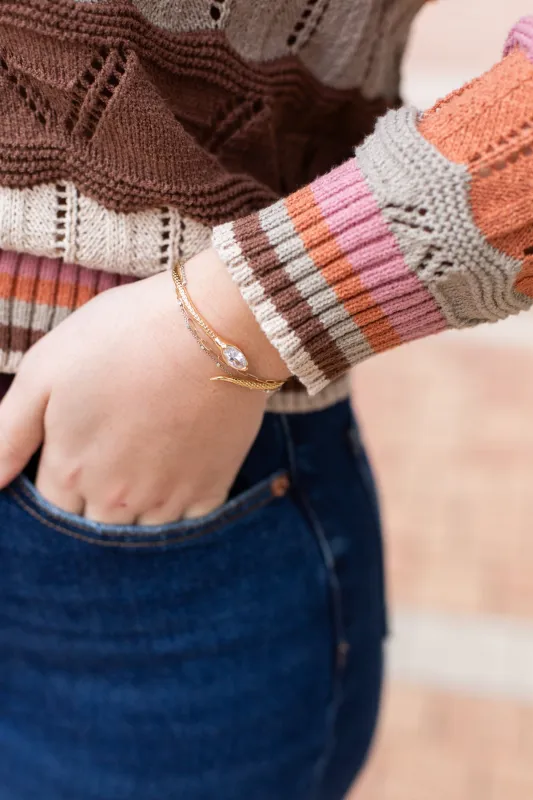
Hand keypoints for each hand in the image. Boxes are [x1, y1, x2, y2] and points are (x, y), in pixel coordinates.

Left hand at [0, 249, 289, 523]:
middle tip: (111, 444)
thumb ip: (7, 435)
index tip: (73, 444)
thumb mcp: (45, 370)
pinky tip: (177, 467)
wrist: (215, 326)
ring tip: (144, 455)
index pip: (49, 506)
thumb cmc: (123, 337)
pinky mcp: (211, 489)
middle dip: (92, 497)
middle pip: (93, 523)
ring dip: (134, 505)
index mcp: (71, 472)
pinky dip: (178, 504)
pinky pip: (187, 522)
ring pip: (138, 528)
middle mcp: (117, 500)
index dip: (56, 477)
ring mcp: (168, 499)